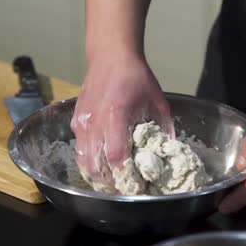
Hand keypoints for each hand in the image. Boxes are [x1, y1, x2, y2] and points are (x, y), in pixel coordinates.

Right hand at [70, 54, 172, 190]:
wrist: (111, 56)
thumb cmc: (136, 78)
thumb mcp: (158, 102)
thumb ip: (164, 128)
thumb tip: (170, 152)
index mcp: (116, 116)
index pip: (116, 156)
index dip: (125, 176)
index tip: (135, 186)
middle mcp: (95, 122)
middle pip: (95, 165)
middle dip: (108, 183)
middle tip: (122, 189)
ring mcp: (82, 122)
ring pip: (82, 160)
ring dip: (95, 175)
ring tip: (110, 182)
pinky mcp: (75, 121)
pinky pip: (79, 147)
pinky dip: (88, 159)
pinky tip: (101, 162)